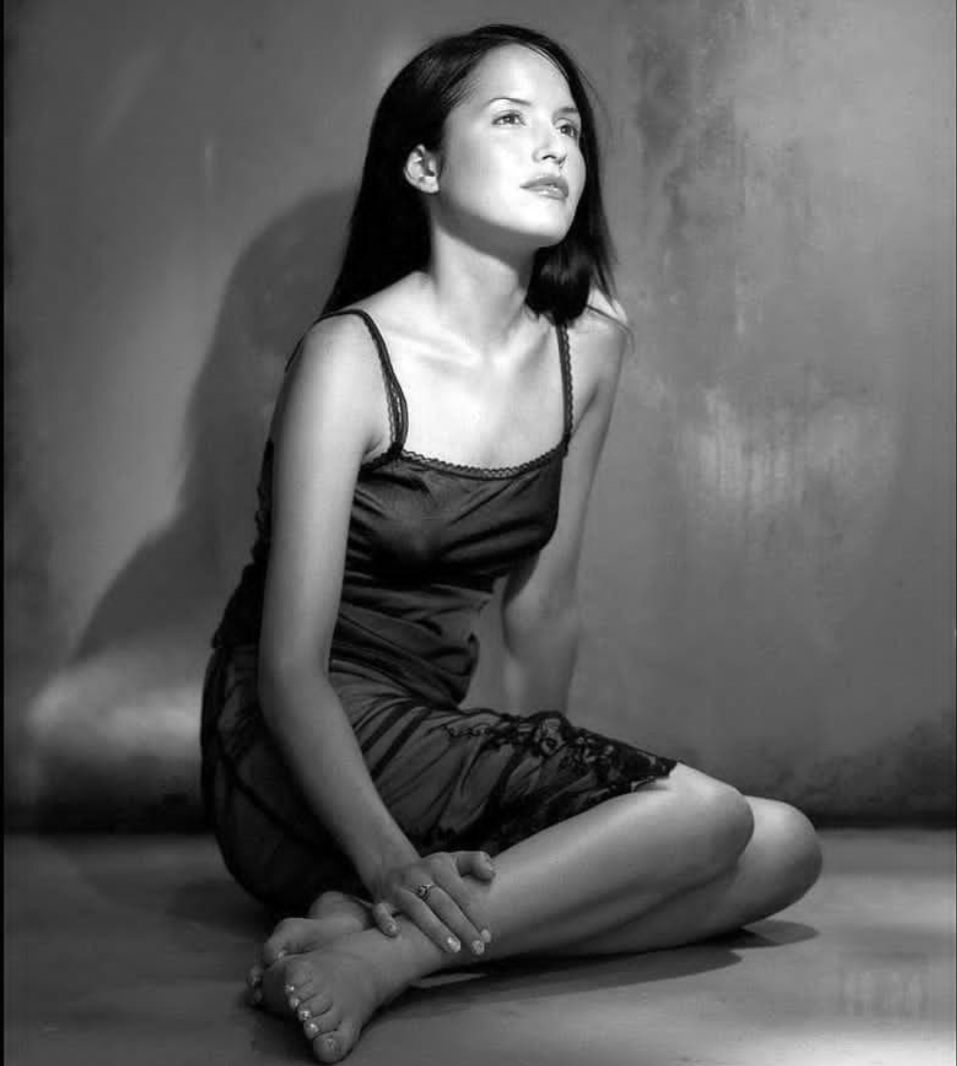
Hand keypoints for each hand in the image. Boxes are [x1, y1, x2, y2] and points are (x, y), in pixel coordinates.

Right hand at [368, 850, 494, 956]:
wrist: (393, 868)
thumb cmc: (432, 872)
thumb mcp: (454, 860)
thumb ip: (476, 861)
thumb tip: (491, 873)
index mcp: (438, 866)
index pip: (460, 892)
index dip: (475, 913)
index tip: (487, 936)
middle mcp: (417, 875)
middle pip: (442, 903)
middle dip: (461, 926)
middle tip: (477, 948)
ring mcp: (398, 888)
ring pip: (416, 909)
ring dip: (434, 929)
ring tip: (453, 948)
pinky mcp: (381, 900)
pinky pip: (380, 911)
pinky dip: (385, 921)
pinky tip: (395, 934)